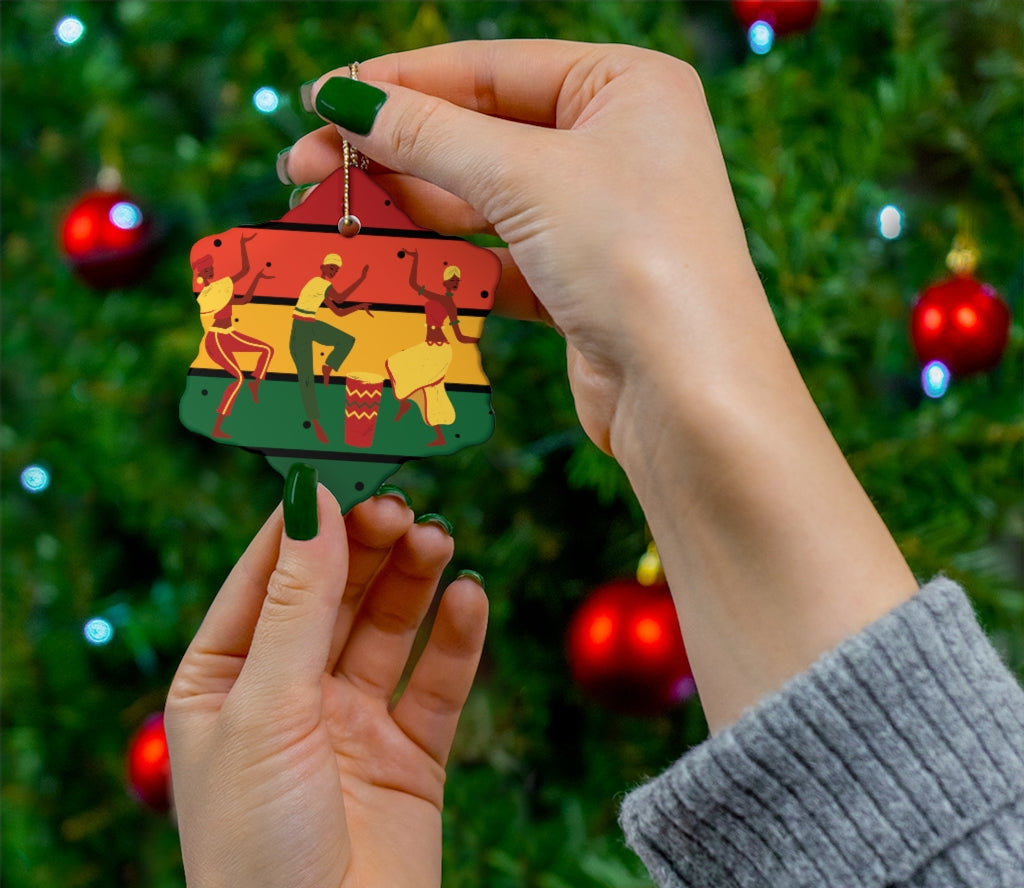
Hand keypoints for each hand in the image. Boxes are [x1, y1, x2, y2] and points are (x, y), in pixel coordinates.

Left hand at [165, 485, 486, 887]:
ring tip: (439, 539)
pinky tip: (470, 597)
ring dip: (413, 580)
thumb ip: (297, 604)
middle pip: (335, 592)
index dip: (306, 519)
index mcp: (226, 679)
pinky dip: (456, 639)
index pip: (267, 574)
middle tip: (404, 505)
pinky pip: (437, 682)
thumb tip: (314, 501)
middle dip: (368, 545)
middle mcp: (289, 694)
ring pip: (389, 627)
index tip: (346, 462)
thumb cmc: (257, 850)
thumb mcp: (266, 709)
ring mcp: (353, 723)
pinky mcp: (411, 756)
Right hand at [285, 41, 916, 730]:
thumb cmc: (634, 259)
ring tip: (333, 216)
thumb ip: (429, 136)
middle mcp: (616, 145)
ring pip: (483, 203)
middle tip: (304, 169)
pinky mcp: (580, 285)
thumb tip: (344, 98)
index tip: (319, 101)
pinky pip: (498, 260)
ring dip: (409, 210)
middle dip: (392, 153)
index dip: (398, 84)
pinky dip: (446, 263)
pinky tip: (390, 263)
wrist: (691, 397)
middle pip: (480, 135)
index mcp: (625, 86)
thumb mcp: (526, 178)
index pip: (489, 68)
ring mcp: (599, 219)